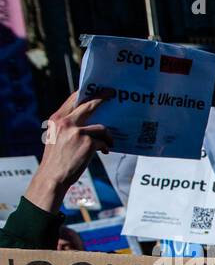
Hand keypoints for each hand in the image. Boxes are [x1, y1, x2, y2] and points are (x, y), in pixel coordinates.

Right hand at [26, 92, 111, 213]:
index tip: (95, 88)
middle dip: (102, 99)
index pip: (73, 101)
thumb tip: (88, 124)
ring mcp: (77, 132)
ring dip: (107, 137)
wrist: (53, 175)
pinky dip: (105, 146)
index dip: (85, 93)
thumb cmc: (57, 159)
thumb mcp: (57, 138)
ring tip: (108, 144)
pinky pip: (103, 142)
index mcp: (57, 119)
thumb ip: (68, 128)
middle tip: (111, 94)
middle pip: (89, 105)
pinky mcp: (87, 143)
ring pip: (101, 128)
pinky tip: (103, 152)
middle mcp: (66, 122)